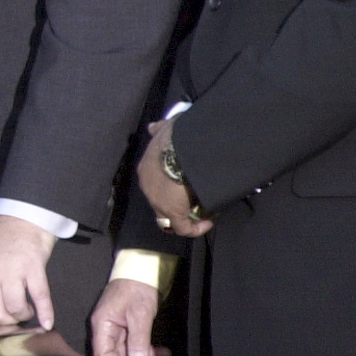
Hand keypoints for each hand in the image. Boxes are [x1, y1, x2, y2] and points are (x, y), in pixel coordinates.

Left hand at [0, 214, 57, 328]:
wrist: (22, 219)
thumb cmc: (2, 245)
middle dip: (8, 321)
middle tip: (15, 315)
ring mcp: (11, 270)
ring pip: (15, 308)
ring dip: (24, 315)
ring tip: (27, 310)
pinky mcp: (33, 267)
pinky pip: (39, 297)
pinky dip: (45, 313)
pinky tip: (47, 322)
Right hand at [90, 277, 169, 355]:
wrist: (142, 269)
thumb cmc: (137, 289)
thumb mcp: (139, 314)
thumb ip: (138, 340)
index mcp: (102, 325)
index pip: (103, 354)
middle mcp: (105, 329)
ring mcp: (116, 329)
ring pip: (126, 353)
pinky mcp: (128, 327)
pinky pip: (135, 345)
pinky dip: (148, 351)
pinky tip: (163, 354)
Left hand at [137, 119, 212, 237]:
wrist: (180, 149)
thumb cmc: (176, 139)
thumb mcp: (165, 130)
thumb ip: (159, 130)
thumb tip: (153, 127)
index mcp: (146, 169)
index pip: (156, 184)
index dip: (170, 187)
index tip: (188, 184)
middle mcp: (148, 188)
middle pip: (161, 202)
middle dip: (178, 203)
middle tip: (197, 199)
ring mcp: (158, 202)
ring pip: (170, 218)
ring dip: (187, 216)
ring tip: (205, 211)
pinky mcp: (172, 213)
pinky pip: (184, 228)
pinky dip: (196, 228)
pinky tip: (209, 221)